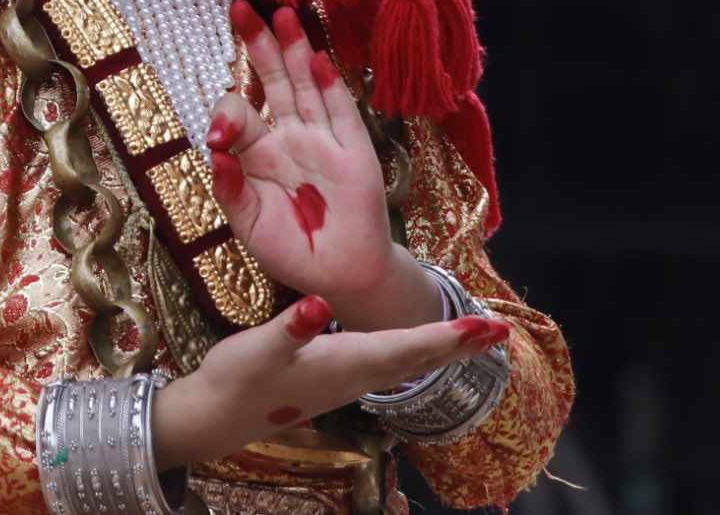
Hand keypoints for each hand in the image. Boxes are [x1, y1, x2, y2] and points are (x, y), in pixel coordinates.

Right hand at [149, 292, 508, 469]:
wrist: (217, 416)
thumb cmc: (238, 378)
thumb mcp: (259, 347)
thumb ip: (289, 328)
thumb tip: (316, 305)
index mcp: (346, 363)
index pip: (407, 348)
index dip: (447, 337)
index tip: (482, 327)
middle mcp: (356, 376)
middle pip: (418, 359)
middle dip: (460, 344)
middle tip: (502, 331)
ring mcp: (348, 381)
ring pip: (408, 363)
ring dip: (443, 349)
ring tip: (477, 337)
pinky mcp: (337, 379)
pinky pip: (391, 364)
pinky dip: (416, 351)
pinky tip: (420, 346)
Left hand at [209, 3, 438, 332]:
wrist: (340, 276)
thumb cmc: (290, 250)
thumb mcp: (248, 224)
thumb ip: (230, 188)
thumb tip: (213, 150)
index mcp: (258, 153)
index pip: (240, 112)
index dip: (229, 111)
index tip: (222, 133)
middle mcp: (289, 137)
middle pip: (272, 81)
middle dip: (258, 45)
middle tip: (241, 7)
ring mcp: (322, 140)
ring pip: (305, 86)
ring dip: (294, 51)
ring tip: (283, 13)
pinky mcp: (353, 151)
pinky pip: (341, 112)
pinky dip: (329, 86)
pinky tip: (317, 59)